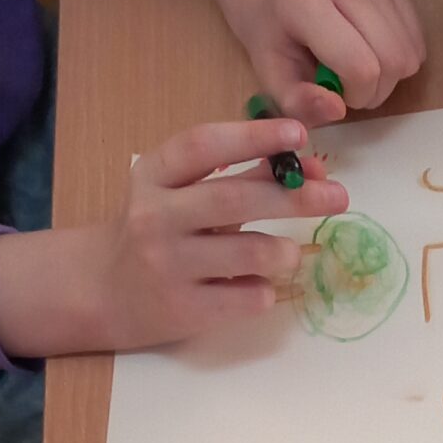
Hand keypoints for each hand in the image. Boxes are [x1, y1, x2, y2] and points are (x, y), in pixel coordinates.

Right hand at [0, 120, 347, 357]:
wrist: (104, 291)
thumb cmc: (158, 232)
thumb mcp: (184, 194)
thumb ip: (243, 177)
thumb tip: (309, 167)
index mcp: (154, 175)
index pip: (205, 145)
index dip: (253, 136)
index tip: (298, 133)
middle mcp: (157, 216)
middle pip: (235, 199)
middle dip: (294, 195)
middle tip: (338, 196)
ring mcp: (168, 264)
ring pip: (246, 253)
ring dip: (283, 251)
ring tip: (291, 253)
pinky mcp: (183, 309)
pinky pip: (244, 298)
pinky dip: (264, 291)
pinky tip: (261, 288)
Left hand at [201, 0, 425, 123]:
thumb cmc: (277, 40)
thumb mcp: (274, 79)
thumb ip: (300, 103)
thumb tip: (337, 110)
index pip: (361, 67)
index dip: (358, 96)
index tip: (340, 94)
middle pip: (392, 59)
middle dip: (379, 89)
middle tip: (354, 87)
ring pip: (409, 51)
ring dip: (391, 75)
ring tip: (361, 65)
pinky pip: (415, 36)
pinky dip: (400, 55)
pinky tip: (373, 47)